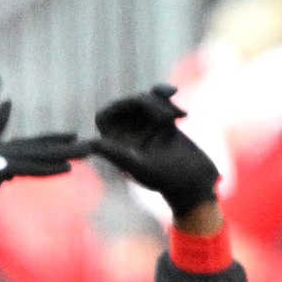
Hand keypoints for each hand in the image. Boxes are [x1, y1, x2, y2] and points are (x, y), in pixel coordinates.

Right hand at [0, 135, 82, 250]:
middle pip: (32, 146)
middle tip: (89, 144)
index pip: (21, 146)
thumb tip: (0, 179)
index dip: (47, 141)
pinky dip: (45, 169)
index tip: (70, 139)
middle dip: (61, 144)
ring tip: (86, 152)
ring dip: (62, 153)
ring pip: (32, 154)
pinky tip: (66, 170)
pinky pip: (23, 169)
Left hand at [91, 84, 218, 219]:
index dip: (120, 105)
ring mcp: (142, 127)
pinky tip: (183, 114)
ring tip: (178, 118)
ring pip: (146, 99)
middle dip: (148, 103)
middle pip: (128, 104)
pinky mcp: (161, 122)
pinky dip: (170, 101)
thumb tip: (88, 144)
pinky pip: (160, 100)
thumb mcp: (139, 165)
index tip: (141, 103)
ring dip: (163, 104)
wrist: (193, 181)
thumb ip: (115, 153)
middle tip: (168, 118)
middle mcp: (123, 136)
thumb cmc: (166, 177)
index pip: (105, 116)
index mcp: (111, 146)